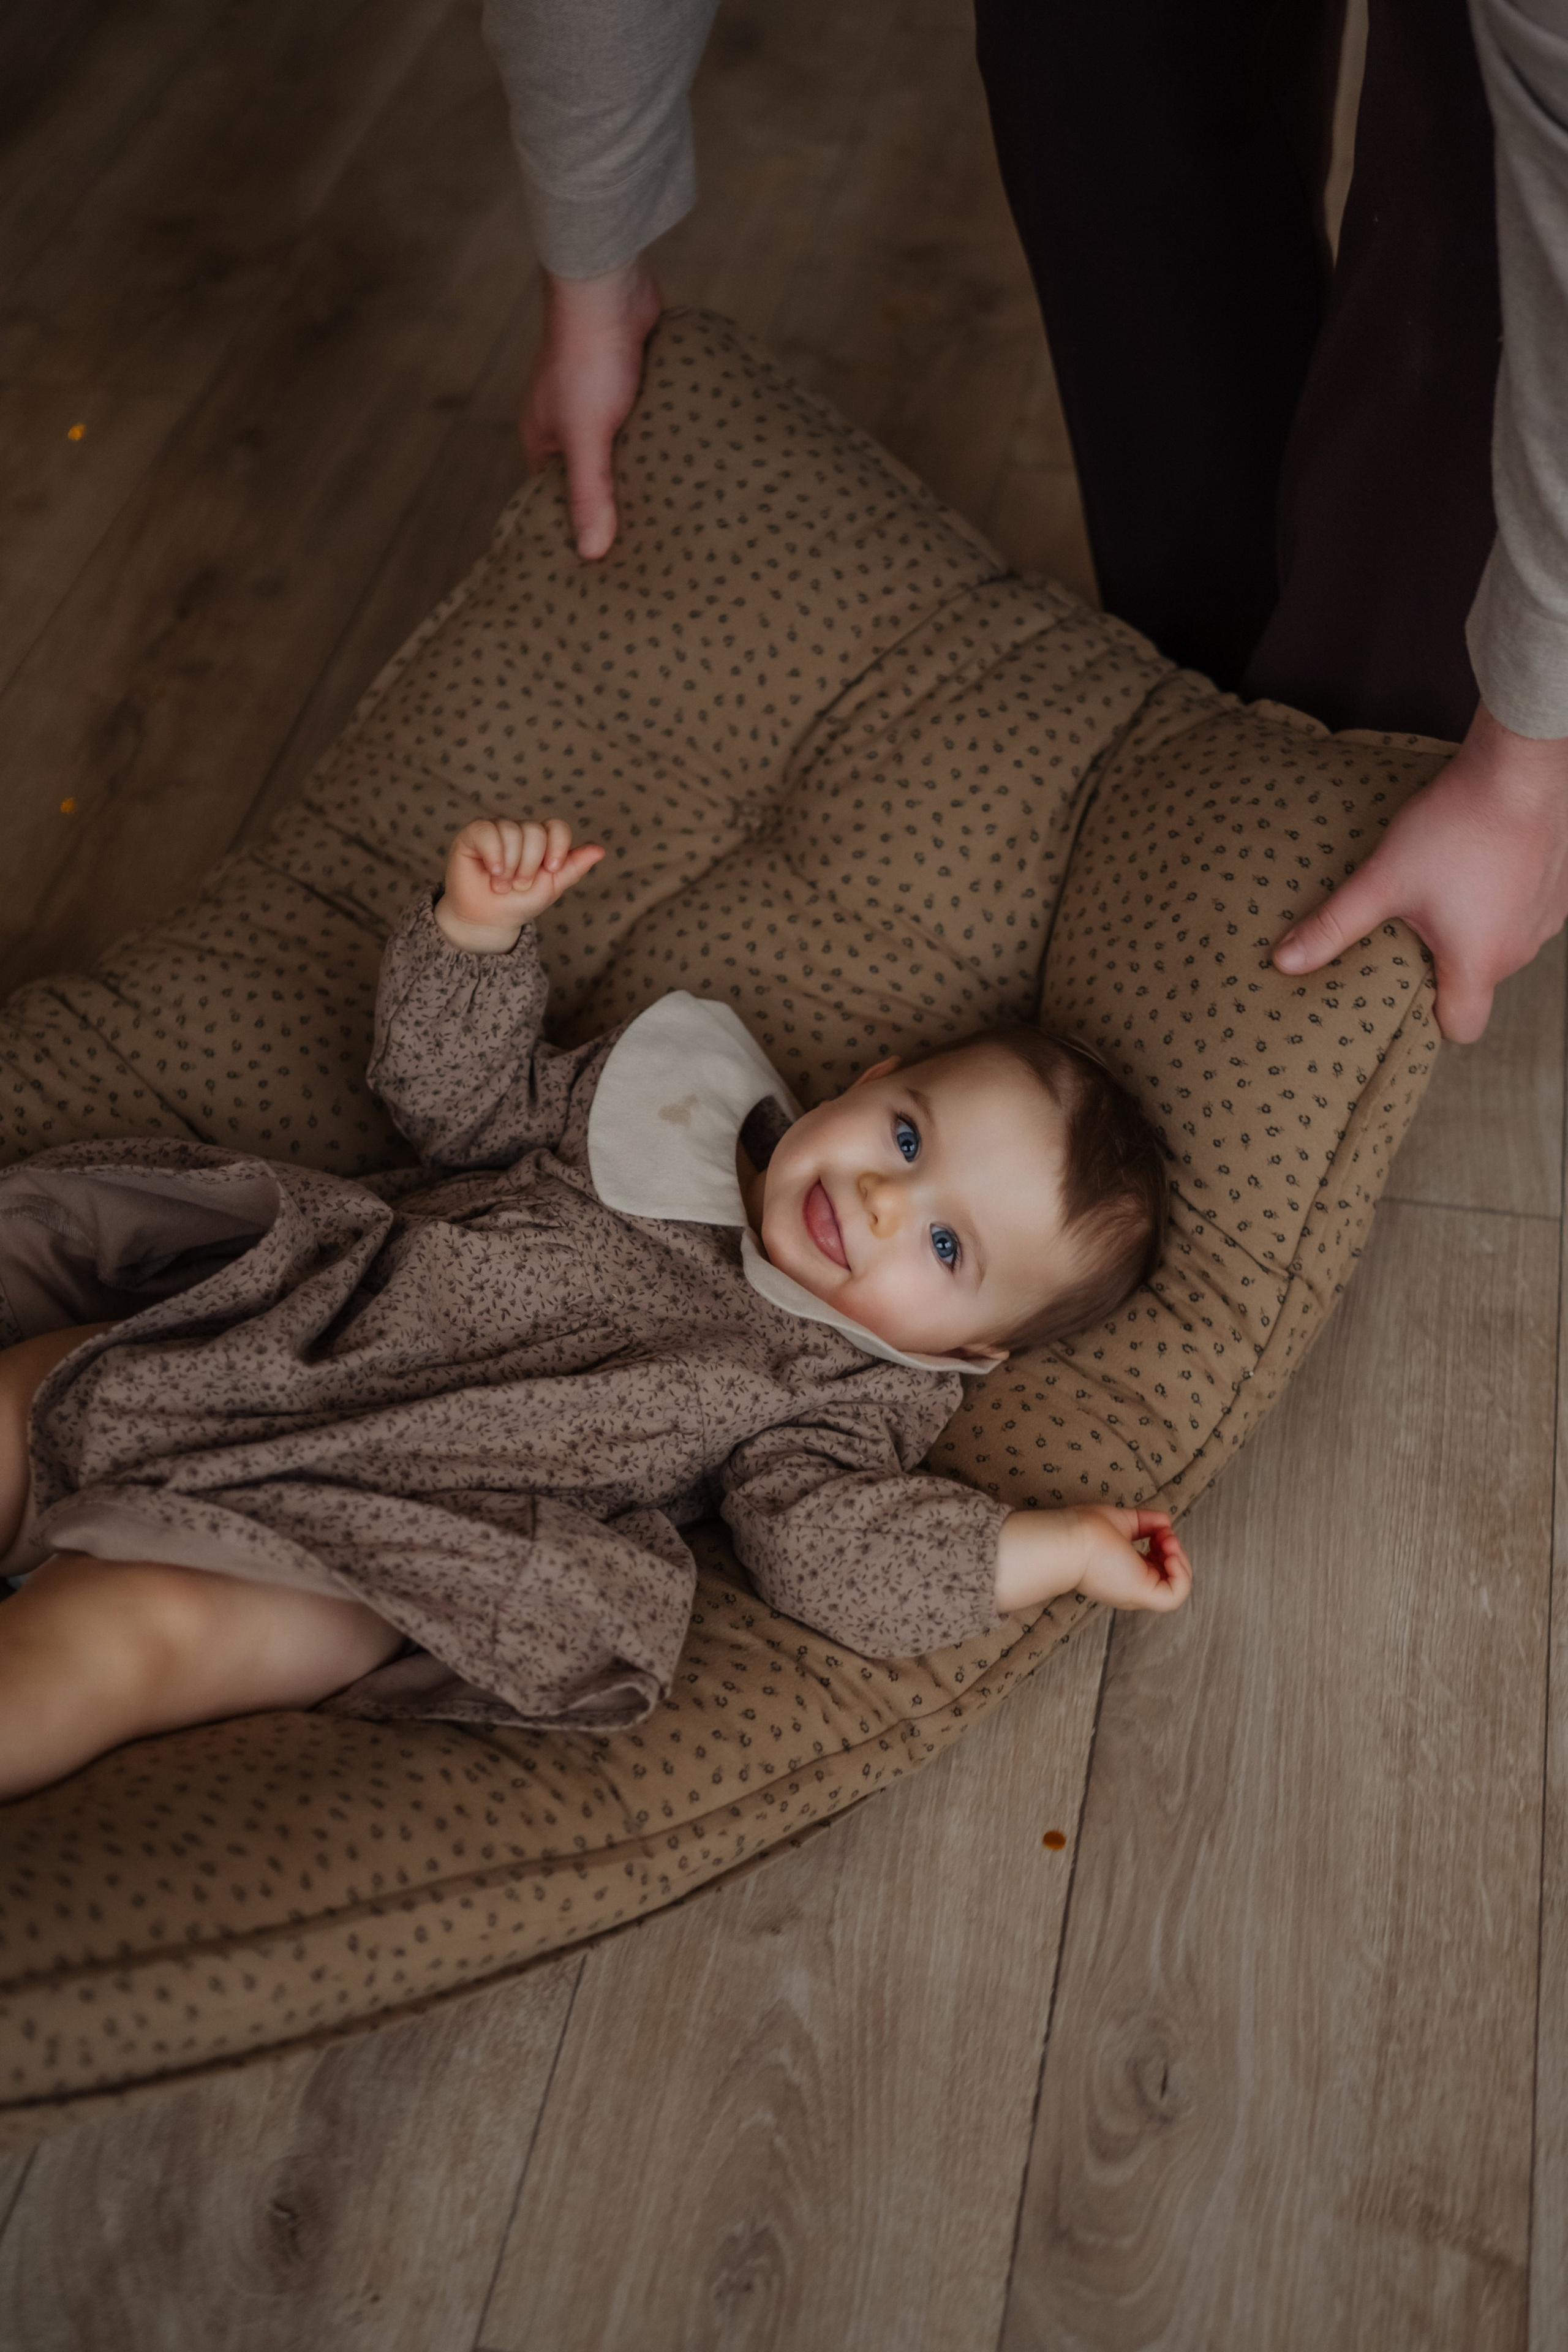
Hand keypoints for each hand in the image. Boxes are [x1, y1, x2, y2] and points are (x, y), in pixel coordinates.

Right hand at [438, 817, 603, 948]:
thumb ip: (573, 867)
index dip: (557, 846)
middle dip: (529, 865)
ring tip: (502, 884)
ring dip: (510, 866)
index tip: (551, 869)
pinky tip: (493, 872)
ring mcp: (497, 830)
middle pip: (535, 831)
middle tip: (519, 885)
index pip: (557, 827)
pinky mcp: (474, 834)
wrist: (489, 920)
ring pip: (512, 832)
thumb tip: (600, 849)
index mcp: (542, 841)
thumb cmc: (520, 903)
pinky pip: (487, 832)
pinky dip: (493, 855)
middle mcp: (520, 831)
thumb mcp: (551, 887)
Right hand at [521, 259, 661, 559]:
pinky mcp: (635, 380)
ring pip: (625, 448)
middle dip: (618, 502)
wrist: (610, 284)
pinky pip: (648, 420)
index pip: (555, 497)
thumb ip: (589, 492)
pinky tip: (687, 463)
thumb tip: (592, 553)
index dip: (577, 527)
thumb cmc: (588, 358)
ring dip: (644, 469)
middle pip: (594, 475)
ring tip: (674, 514)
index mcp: (543, 438)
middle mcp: (569, 421)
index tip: (606, 562)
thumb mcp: (586, 436)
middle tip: (649, 547)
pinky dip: (661, 437)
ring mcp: (603, 399)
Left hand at [994, 1505, 1190, 1614]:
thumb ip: (1145, 1522)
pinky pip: (1175, 1596)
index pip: (1158, 1566)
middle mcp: (1131, 1586)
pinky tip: (1171, 1554)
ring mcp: (1137, 1592)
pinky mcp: (1141, 1593)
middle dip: (1175, 1551)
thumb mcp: (1123, 1522)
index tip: (1158, 1529)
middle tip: (1164, 1534)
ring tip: (1168, 1542)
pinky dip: (1181, 1574)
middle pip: (1169, 1575)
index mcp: (1124, 1572)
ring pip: (1176, 1587)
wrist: (1068, 1541)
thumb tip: (1167, 1521)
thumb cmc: (1084, 1530)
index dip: (1166, 1546)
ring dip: (1181, 1561)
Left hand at [1273, 701, 1567, 1041]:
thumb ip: (1334, 926)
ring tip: (1440, 892)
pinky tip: (1473, 870)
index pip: (1462, 1027)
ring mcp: (1546, 919)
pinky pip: (1523, 914)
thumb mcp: (1383, 880)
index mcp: (1480, 962)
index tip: (1403, 987)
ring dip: (1471, 931)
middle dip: (1442, 965)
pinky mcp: (1559, 889)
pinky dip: (1499, 903)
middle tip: (1408, 929)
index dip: (1429, 1017)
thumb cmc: (1454, 826)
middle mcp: (1521, 950)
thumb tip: (1283, 961)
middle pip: (1477, 984)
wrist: (1519, 768)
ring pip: (1501, 947)